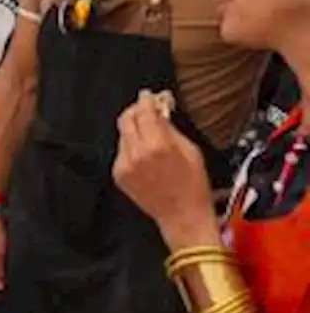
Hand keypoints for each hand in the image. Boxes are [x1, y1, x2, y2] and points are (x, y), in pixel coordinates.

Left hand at [113, 92, 216, 246]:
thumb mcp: (191, 150)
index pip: (144, 111)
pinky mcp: (119, 174)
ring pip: (123, 134)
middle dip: (136, 110)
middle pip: (127, 118)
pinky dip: (131, 147)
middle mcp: (136, 154)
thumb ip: (170, 128)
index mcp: (157, 145)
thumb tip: (160, 111)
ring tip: (151, 135)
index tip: (149, 95)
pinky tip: (146, 155)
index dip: (146, 99)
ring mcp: (125, 165)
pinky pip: (121, 151)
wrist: (182, 217)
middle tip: (147, 109)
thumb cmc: (193, 188)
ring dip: (134, 129)